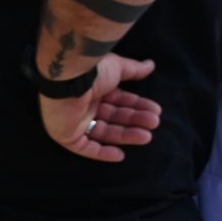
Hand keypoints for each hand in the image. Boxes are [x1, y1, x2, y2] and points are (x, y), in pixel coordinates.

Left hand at [39, 54, 159, 161]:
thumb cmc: (93, 71)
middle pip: (113, 117)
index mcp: (94, 88)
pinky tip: (120, 155)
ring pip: (103, 132)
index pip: (118, 101)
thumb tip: (151, 65)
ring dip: (126, 135)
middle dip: (135, 120)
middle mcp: (84, 104)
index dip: (137, 105)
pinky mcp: (65, 135)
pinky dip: (101, 153)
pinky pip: (84, 148)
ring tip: (146, 135)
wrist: (68, 79)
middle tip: (154, 122)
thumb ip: (134, 69)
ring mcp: (74, 121)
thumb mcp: (118, 67)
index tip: (156, 110)